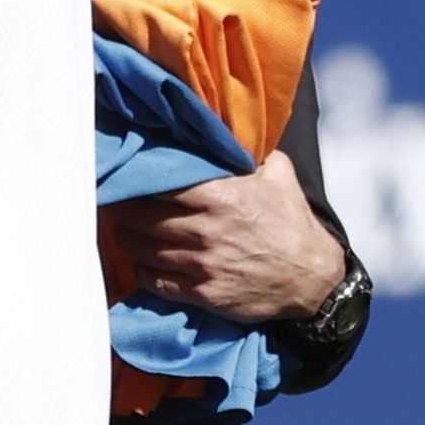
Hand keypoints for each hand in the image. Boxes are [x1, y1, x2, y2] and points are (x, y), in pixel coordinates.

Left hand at [110, 151, 343, 322]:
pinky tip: (137, 261)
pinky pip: (157, 281)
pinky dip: (141, 271)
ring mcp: (203, 264)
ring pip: (144, 249)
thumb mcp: (279, 177)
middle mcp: (207, 230)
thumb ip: (250, 153)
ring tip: (118, 229)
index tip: (123, 175)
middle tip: (111, 202)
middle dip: (121, 209)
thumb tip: (229, 131)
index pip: (161, 183)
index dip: (137, 179)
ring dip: (125, 239)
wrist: (314, 279)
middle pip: (143, 217)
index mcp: (221, 196)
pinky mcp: (204, 293)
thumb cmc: (294, 225)